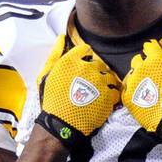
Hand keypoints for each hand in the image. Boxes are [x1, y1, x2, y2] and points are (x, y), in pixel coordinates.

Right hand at [34, 34, 121, 148]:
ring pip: (108, 75)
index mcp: (71, 61)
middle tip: (87, 83)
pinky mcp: (108, 96)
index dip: (83, 57)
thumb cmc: (51, 99)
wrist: (60, 123)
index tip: (81, 67)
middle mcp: (87, 68)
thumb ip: (54, 54)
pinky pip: (115, 91)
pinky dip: (110, 95)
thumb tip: (61, 37)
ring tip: (95, 93)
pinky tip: (102, 100)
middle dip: (94, 71)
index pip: (85, 49)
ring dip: (103, 82)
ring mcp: (100, 82)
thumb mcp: (46, 74)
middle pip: (98, 63)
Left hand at [122, 26, 161, 144]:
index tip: (160, 61)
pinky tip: (146, 97)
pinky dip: (134, 91)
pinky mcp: (127, 97)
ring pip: (132, 74)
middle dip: (146, 65)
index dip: (154, 52)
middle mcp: (140, 68)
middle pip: (138, 60)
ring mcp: (132, 83)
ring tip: (152, 89)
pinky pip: (127, 89)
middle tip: (158, 77)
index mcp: (155, 59)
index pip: (149, 46)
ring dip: (140, 78)